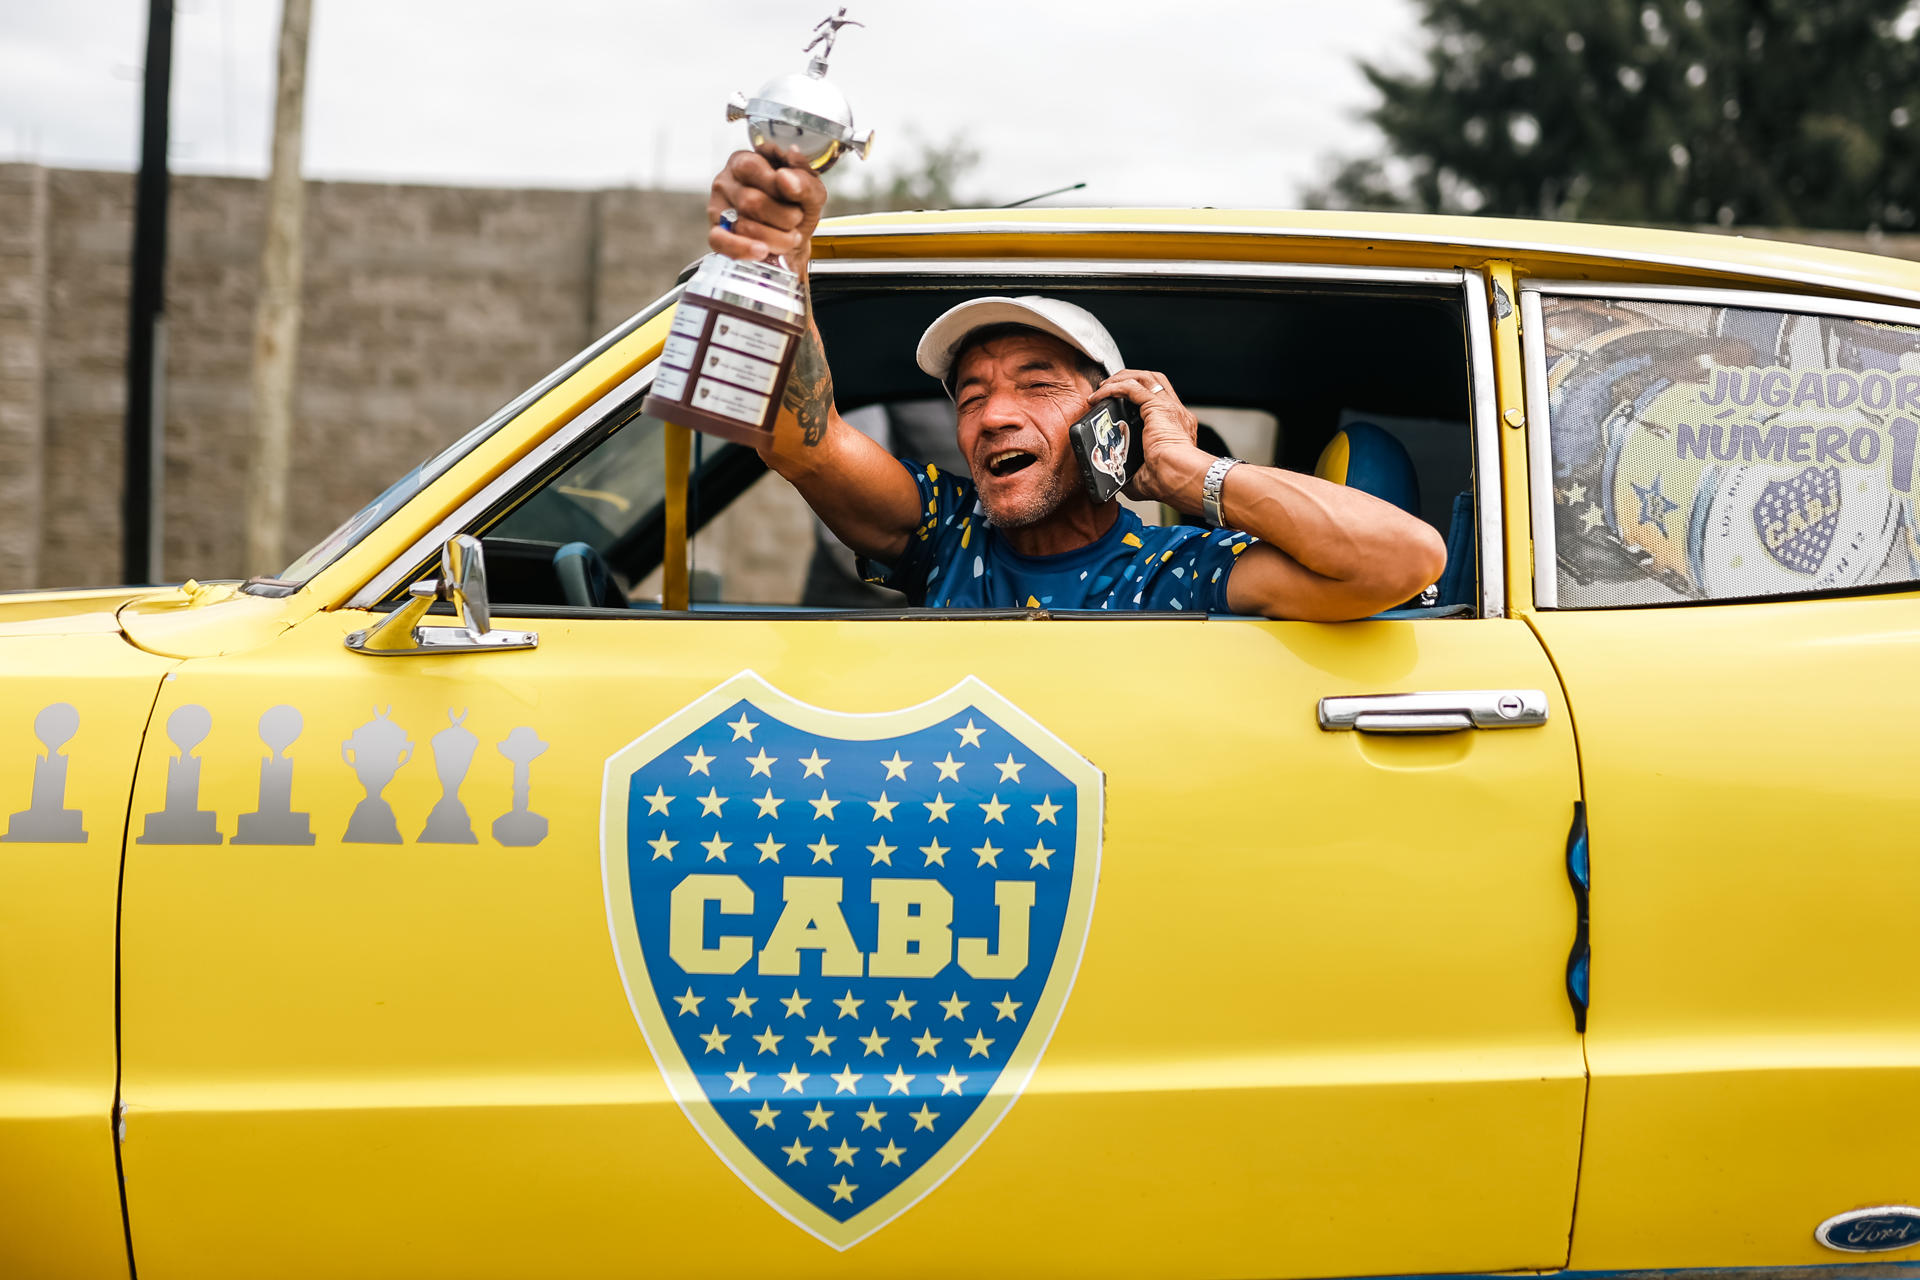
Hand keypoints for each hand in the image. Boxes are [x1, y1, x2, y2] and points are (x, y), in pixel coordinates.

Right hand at [707, 149, 827, 275]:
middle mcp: (727, 181)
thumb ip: (804, 180)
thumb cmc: (797, 209)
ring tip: (789, 237)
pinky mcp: (716, 233)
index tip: (796, 198)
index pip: (752, 167)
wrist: (794, 240)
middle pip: (751, 201)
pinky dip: (744, 249)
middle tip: (796, 220)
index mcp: (745, 160)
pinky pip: (721, 242)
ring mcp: (718, 208)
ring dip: (776, 238)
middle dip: (784, 217)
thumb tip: (786, 177)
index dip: (778, 187)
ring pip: (742, 226)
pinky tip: (762, 250)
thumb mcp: (811, 191)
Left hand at [1090, 369, 1212, 507]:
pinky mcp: (1157, 407)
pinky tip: (1100, 394)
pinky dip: (1114, 387)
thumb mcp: (1145, 477)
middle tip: (1107, 389)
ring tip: (1102, 388)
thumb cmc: (1169, 481)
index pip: (1158, 400)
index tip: (1117, 403)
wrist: (1179, 477)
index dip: (1137, 396)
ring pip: (1145, 377)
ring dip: (1121, 378)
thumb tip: (1117, 478)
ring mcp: (1168, 407)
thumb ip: (1131, 473)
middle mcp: (1176, 413)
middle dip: (1128, 379)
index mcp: (1176, 427)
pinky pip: (1132, 387)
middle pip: (1154, 381)